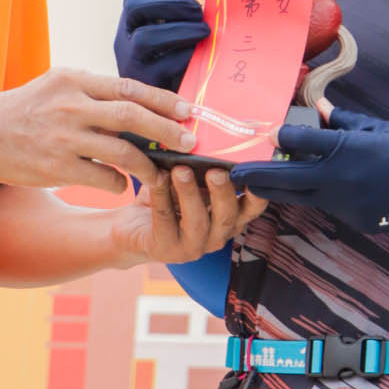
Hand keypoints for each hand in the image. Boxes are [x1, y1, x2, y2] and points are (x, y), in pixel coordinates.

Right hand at [0, 68, 195, 193]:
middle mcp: (70, 105)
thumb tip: (139, 104)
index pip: (128, 88)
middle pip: (131, 116)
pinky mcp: (55, 166)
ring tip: (161, 174)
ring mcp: (63, 137)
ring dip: (148, 165)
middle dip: (167, 129)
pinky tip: (122, 185)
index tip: (188, 110)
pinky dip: (118, 183)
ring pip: (121, 151)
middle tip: (190, 141)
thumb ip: (93, 93)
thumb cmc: (24, 110)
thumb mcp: (56, 86)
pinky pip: (102, 177)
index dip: (162, 100)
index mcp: (74, 80)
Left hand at [110, 167, 267, 267]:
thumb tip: (207, 139)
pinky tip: (157, 178)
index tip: (257, 176)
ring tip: (181, 170)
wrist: (132, 229)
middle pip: (227, 217)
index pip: (250, 210)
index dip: (257, 196)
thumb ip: (204, 171)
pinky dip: (161, 197)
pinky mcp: (164, 250)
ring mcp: (191, 247)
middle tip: (216, 171)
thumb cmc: (169, 200)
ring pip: (196, 221)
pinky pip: (165, 221)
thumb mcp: (191, 185)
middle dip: (222, 193)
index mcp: (228, 219)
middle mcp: (215, 237)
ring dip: (190, 194)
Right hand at [114, 0, 209, 92]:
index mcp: (135, 17)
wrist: (175, 106)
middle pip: (135, 6)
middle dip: (172, 3)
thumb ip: (189, 2)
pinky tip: (200, 56)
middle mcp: (125, 35)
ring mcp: (130, 60)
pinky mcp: (145, 84)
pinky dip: (185, 56)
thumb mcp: (183, 26)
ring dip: (181, 30)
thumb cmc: (185, 58)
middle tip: (198, 11)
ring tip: (205, 32)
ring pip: (146, 37)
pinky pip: (163, 65)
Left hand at [231, 107, 388, 233]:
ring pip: (300, 198)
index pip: (299, 140)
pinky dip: (315, 197)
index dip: (280, 136)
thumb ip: (342, 122)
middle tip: (232, 171)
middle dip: (256, 175)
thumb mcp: (377, 128)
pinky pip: (325, 206)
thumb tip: (318, 108)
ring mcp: (347, 204)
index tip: (267, 132)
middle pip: (286, 179)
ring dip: (278, 191)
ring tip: (254, 184)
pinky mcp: (354, 220)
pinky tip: (305, 190)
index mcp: (348, 148)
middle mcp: (342, 178)